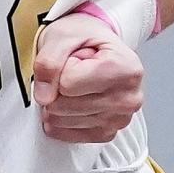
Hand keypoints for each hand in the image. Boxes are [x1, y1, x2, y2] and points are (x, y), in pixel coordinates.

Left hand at [32, 13, 143, 142]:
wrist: (96, 46)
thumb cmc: (84, 38)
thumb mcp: (62, 36)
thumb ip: (49, 62)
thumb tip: (43, 97)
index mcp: (125, 68)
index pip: (68, 83)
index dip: (61, 69)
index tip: (74, 58)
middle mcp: (129, 98)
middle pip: (66, 105)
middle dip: (57, 87)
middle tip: (72, 70)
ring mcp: (121, 119)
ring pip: (66, 121)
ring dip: (59, 102)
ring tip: (74, 84)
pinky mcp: (109, 133)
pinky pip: (73, 136)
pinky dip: (61, 121)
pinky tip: (67, 102)